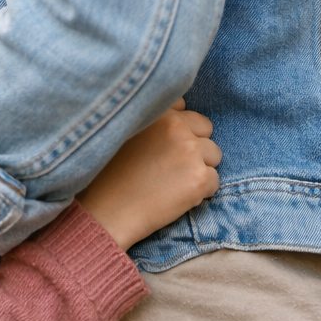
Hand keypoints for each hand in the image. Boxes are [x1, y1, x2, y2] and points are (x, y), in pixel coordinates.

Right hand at [76, 101, 221, 249]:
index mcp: (158, 111)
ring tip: (171, 182)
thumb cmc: (110, 175)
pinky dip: (202, 191)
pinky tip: (176, 197)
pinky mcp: (200, 178)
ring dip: (199, 168)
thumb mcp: (125, 132)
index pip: (185, 107)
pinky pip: (215, 181)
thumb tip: (182, 112)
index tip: (162, 145)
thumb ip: (154, 120)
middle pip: (205, 128)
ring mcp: (190, 151)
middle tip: (169, 166)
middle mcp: (177, 126)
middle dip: (194, 145)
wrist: (106, 213)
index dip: (178, 128)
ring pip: (214, 154)